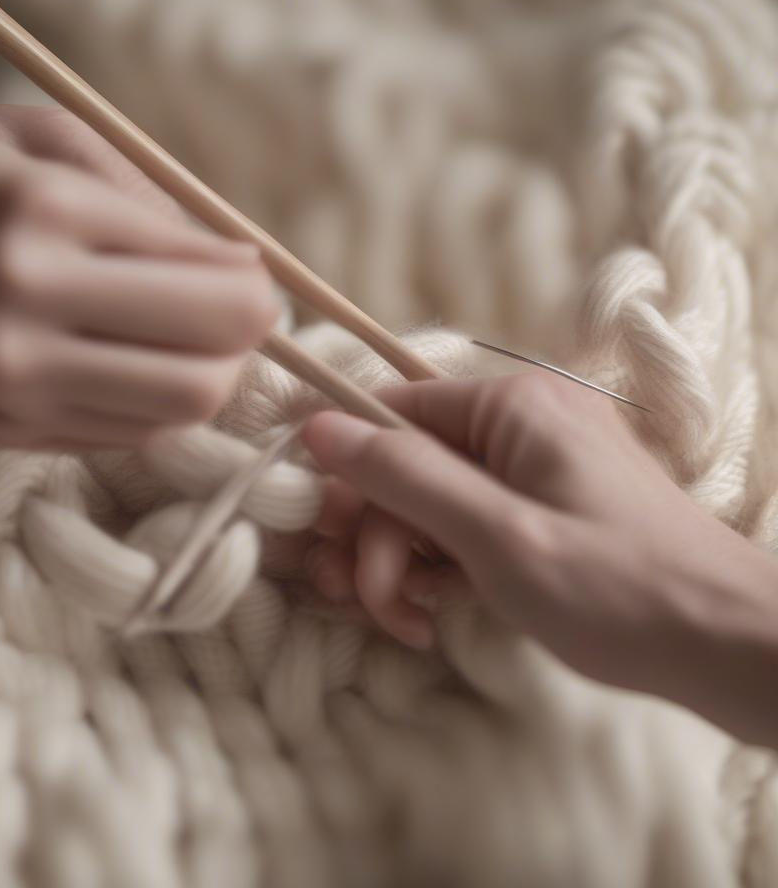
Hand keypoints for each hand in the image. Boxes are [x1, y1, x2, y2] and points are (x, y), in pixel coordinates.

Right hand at [0, 104, 278, 448]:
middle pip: (203, 373)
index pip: (208, 286)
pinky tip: (131, 362)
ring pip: (169, 416)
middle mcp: (19, 310)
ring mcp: (0, 381)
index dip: (252, 284)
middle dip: (245, 343)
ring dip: (206, 378)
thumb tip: (238, 266)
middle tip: (238, 312)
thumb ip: (154, 202)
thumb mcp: (54, 140)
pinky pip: (115, 436)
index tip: (250, 271)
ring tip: (189, 338)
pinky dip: (148, 403)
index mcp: (43, 218)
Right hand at [302, 374, 777, 745]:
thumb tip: (317, 424)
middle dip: (378, 536)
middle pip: (406, 463)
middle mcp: (519, 422)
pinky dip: (439, 569)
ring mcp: (533, 467)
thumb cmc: (616, 589)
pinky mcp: (543, 509)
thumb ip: (403, 475)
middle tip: (372, 603)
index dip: (347, 472)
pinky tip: (432, 617)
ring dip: (402, 563)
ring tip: (407, 623)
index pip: (390, 412)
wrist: (734, 647)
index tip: (327, 540)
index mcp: (510, 404)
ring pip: (430, 501)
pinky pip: (465, 524)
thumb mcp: (495, 534)